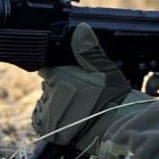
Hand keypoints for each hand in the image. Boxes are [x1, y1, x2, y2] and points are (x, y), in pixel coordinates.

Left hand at [32, 23, 136, 148]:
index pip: (48, 69)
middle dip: (61, 88)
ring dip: (57, 104)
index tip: (72, 77)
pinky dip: (52, 119)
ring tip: (79, 108)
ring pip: (46, 102)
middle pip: (49, 86)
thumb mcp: (105, 69)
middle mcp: (49, 94)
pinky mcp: (49, 130)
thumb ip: (89, 50)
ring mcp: (47, 113)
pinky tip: (69, 118)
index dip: (60, 72)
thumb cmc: (114, 99)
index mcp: (59, 76)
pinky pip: (43, 120)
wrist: (116, 130)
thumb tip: (81, 28)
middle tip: (83, 95)